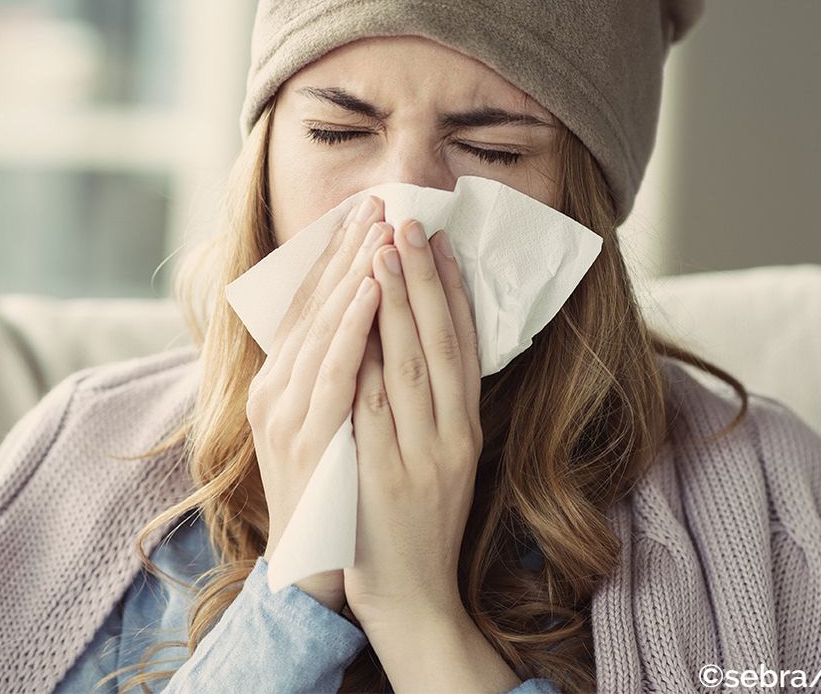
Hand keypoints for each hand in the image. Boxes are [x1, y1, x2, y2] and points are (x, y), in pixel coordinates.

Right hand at [247, 194, 390, 611]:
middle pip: (314, 305)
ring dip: (354, 275)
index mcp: (281, 384)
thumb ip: (340, 374)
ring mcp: (286, 415)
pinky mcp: (307, 441)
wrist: (318, 571)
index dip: (338, 256)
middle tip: (380, 201)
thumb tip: (370, 319)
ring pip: (323, 329)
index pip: (310, 305)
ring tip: (382, 229)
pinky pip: (335, 373)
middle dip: (348, 250)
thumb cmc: (335, 493)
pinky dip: (353, 328)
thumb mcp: (331, 422)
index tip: (370, 213)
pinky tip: (372, 292)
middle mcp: (275, 391)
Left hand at [343, 214, 482, 635]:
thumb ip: (437, 405)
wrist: (413, 596)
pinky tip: (354, 322)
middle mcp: (451, 438)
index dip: (451, 290)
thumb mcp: (445, 457)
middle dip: (422, 281)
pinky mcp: (384, 479)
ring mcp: (418, 458)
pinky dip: (364, 363)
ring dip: (393, 309)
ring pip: (407, 370)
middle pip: (438, 345)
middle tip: (408, 223)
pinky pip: (372, 411)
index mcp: (466, 430)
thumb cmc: (423, 521)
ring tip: (380, 254)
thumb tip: (419, 339)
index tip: (437, 241)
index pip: (463, 346)